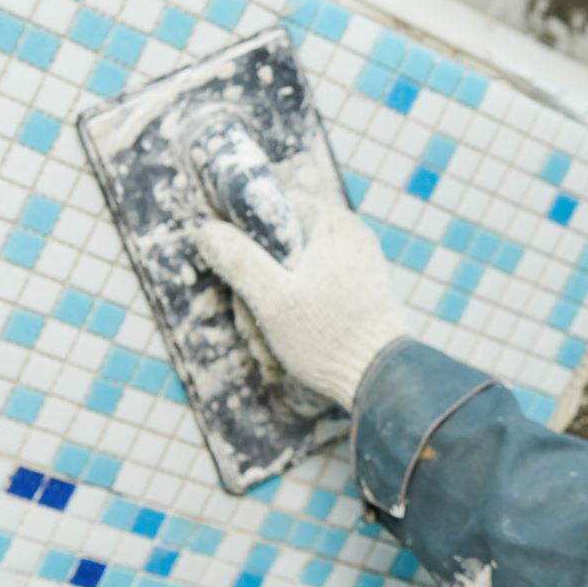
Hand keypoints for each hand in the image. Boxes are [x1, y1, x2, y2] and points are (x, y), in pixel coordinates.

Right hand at [191, 194, 411, 410]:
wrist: (381, 379)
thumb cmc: (329, 337)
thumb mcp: (272, 299)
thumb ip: (238, 260)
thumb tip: (206, 230)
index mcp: (334, 223)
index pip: (272, 207)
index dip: (245, 237)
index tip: (238, 273)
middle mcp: (350, 236)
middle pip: (280, 246)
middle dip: (258, 286)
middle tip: (252, 321)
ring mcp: (356, 264)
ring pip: (292, 274)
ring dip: (272, 307)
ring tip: (268, 342)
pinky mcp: (358, 292)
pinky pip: (313, 293)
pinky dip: (296, 315)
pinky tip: (288, 345)